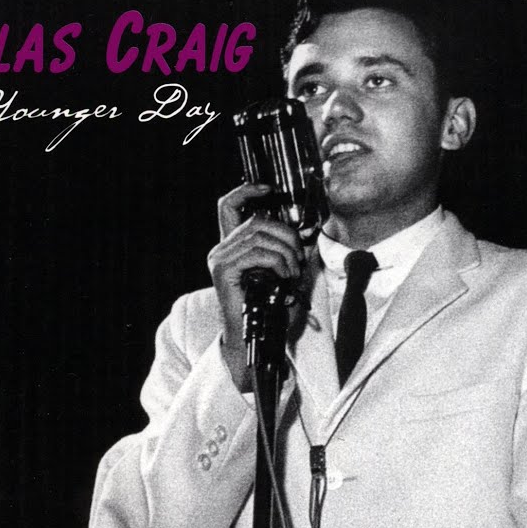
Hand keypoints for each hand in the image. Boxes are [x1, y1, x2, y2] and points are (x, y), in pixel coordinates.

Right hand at [208, 183, 302, 390]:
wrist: (256, 339)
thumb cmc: (268, 310)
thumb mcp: (283, 273)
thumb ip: (288, 250)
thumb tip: (307, 232)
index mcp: (232, 246)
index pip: (228, 206)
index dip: (246, 191)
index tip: (268, 188)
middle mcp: (221, 249)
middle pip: (257, 220)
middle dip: (286, 234)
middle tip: (299, 258)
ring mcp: (219, 259)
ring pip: (260, 235)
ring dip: (286, 252)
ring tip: (293, 272)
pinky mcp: (223, 271)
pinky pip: (257, 253)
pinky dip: (278, 262)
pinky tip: (284, 277)